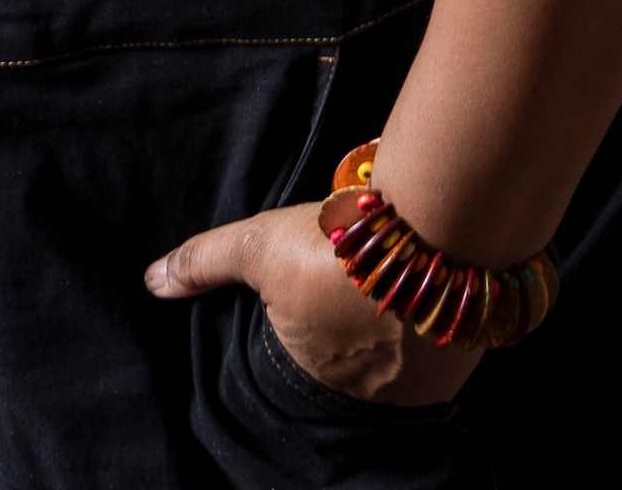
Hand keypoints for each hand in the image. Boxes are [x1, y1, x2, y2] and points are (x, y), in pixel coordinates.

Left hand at [145, 202, 481, 410]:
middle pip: (357, 360)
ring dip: (403, 326)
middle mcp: (367, 390)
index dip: (314, 319)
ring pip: (406, 357)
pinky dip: (443, 321)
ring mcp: (422, 378)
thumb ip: (205, 262)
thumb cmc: (339, 245)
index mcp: (312, 371)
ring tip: (404, 278)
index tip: (325, 288)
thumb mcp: (260, 244)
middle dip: (358, 326)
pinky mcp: (469, 356)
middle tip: (364, 281)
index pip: (307, 358)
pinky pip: (449, 346)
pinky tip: (444, 283)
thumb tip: (152, 281)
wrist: (439, 232)